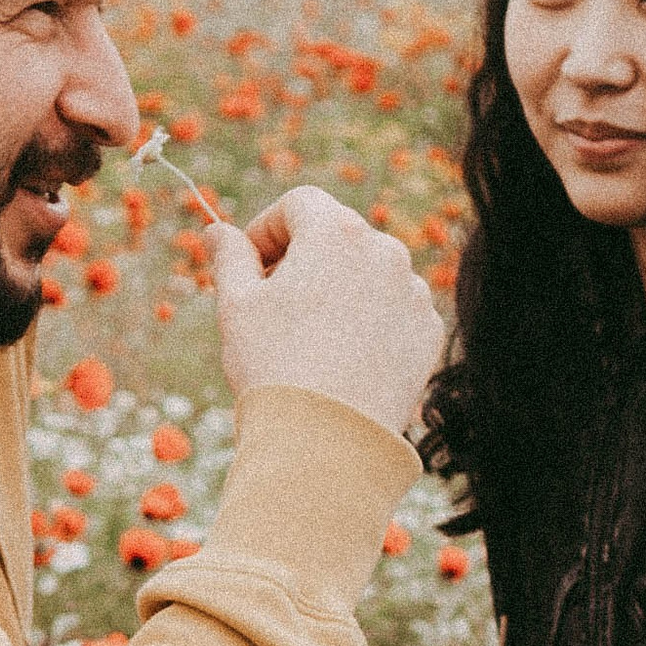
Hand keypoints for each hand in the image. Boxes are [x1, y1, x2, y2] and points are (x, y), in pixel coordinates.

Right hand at [210, 186, 444, 444]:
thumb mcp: (236, 304)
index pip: (299, 204)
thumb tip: (216, 231)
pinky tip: (344, 358)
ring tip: (310, 335)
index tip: (249, 265)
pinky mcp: (428, 332)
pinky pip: (395, 311)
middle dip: (304, 259)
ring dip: (340, 288)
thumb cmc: (273, 365)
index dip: (267, 229)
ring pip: (370, 273)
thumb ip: (229, 256)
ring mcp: (413, 292)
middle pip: (338, 235)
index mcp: (336, 232)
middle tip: (274, 303)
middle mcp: (385, 250)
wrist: (327, 440)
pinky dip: (371, 322)